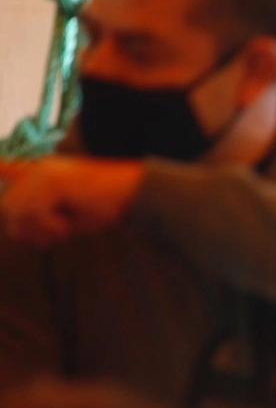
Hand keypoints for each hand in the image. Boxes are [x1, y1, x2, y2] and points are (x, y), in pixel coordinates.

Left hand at [0, 157, 143, 246]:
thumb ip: (43, 221)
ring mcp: (44, 175)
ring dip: (40, 230)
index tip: (16, 195)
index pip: (11, 181)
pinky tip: (68, 228)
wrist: (132, 192)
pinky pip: (36, 215)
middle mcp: (39, 169)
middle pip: (8, 207)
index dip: (9, 191)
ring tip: (64, 231)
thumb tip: (17, 233)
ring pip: (18, 213)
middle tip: (55, 237)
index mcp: (44, 172)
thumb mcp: (70, 215)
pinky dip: (51, 228)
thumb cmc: (108, 205)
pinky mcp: (52, 183)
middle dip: (26, 229)